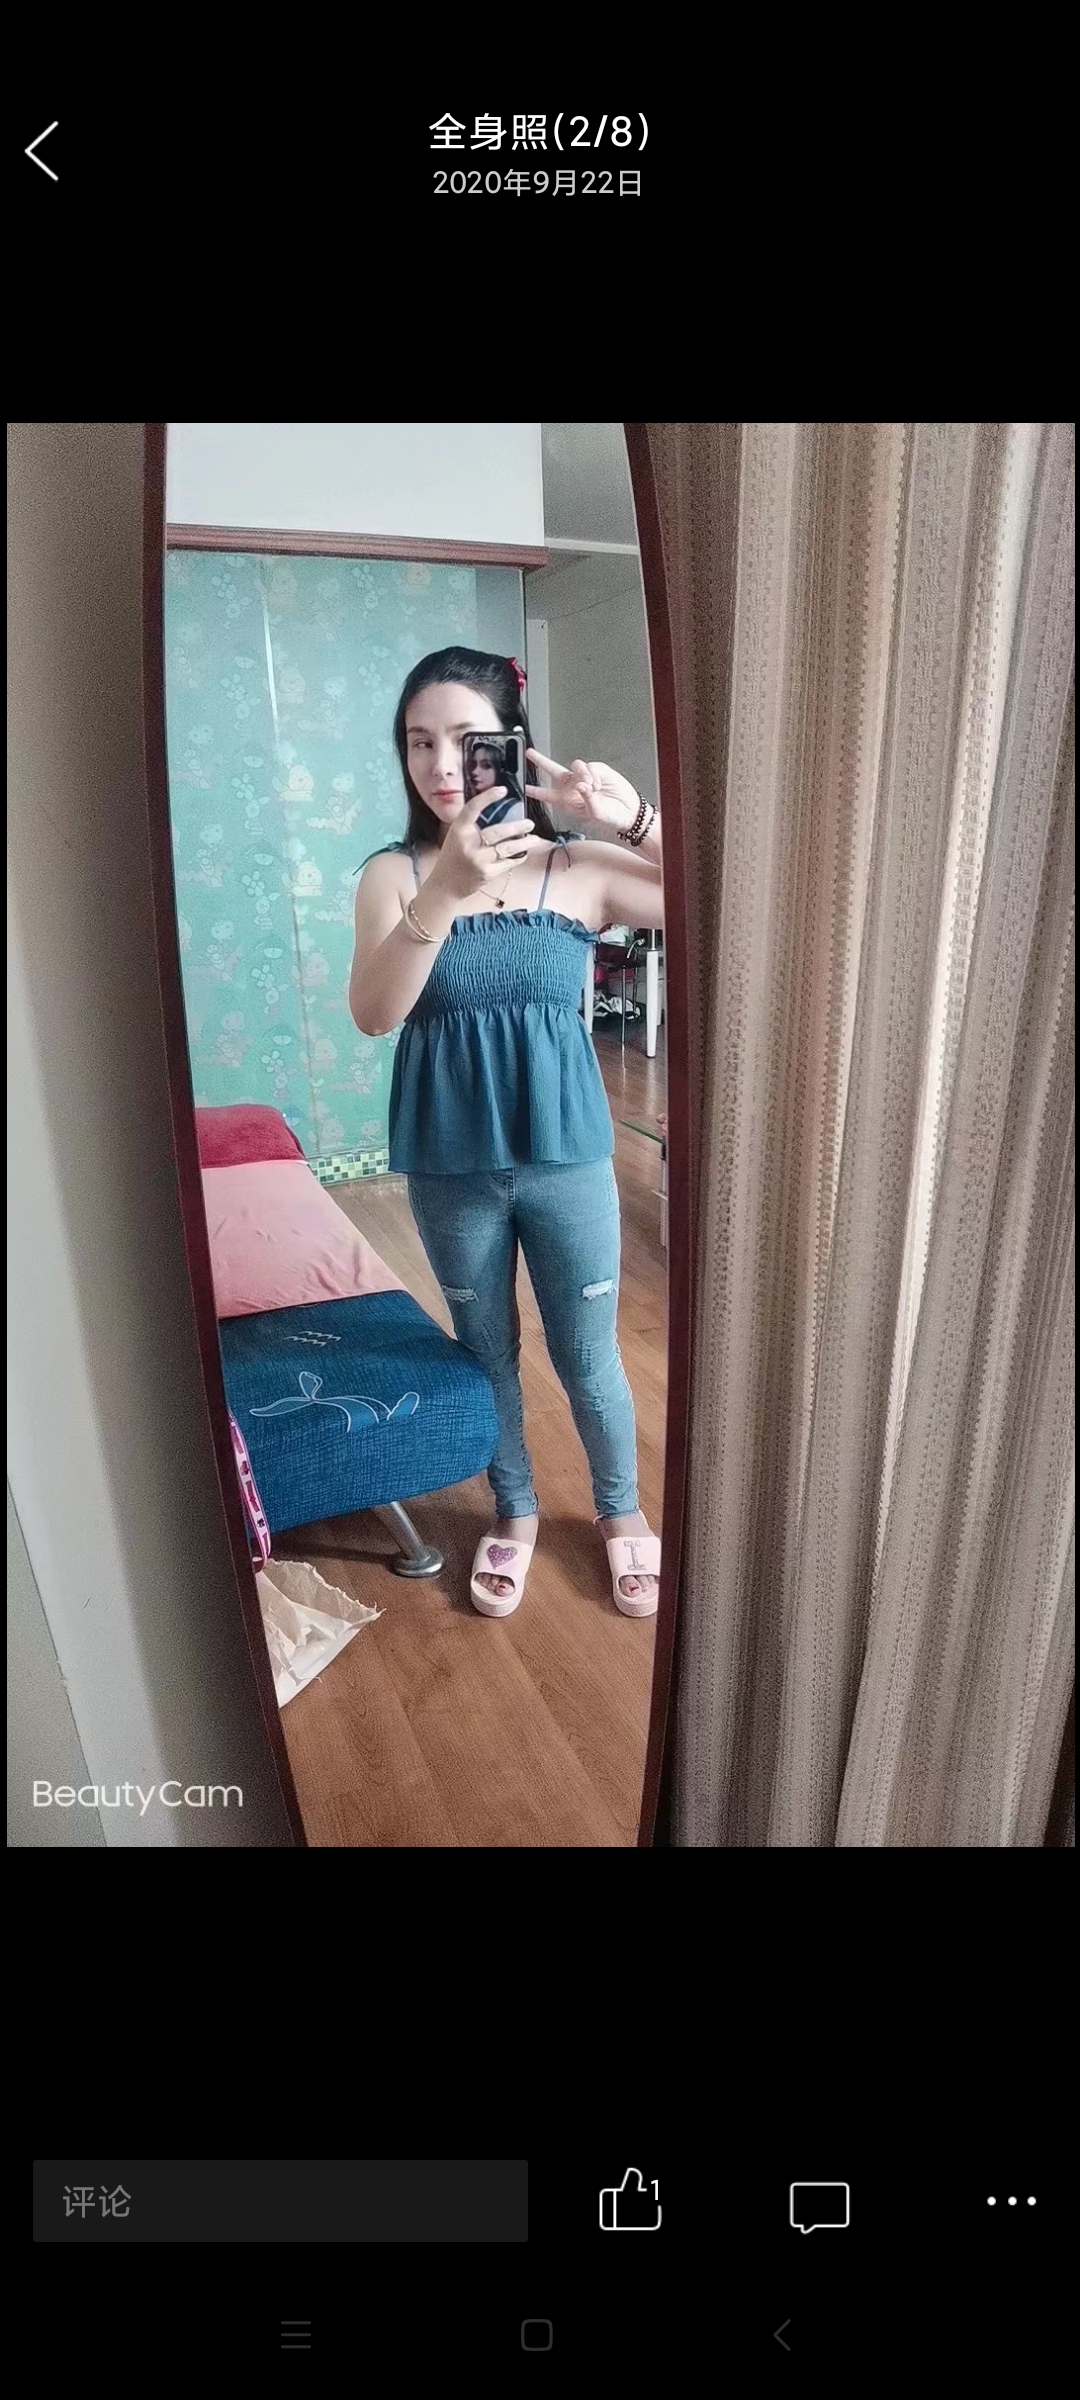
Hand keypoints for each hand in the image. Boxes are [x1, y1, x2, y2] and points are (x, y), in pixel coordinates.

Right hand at [426, 787, 543, 904]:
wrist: (446, 885)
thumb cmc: (453, 857)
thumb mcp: (457, 837)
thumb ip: (471, 825)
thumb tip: (497, 810)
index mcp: (459, 830)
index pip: (473, 808)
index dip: (488, 797)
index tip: (502, 790)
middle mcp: (468, 843)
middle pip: (498, 831)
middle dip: (518, 827)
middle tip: (530, 823)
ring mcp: (478, 859)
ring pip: (507, 848)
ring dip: (524, 843)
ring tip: (535, 839)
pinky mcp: (487, 873)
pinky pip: (508, 863)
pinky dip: (518, 858)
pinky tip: (524, 853)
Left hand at [526, 749, 640, 832]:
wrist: (628, 811)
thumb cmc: (610, 816)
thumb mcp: (595, 814)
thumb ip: (586, 799)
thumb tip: (581, 785)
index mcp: (567, 800)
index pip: (547, 794)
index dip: (535, 791)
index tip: (524, 788)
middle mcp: (573, 787)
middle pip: (553, 770)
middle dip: (541, 761)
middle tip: (529, 753)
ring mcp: (584, 777)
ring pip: (575, 766)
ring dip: (582, 775)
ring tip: (593, 787)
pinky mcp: (597, 769)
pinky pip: (590, 767)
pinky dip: (594, 776)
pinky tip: (599, 785)